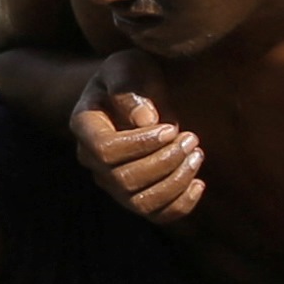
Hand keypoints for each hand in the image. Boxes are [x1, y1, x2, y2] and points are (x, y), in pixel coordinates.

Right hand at [65, 54, 204, 220]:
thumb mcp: (129, 67)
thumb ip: (131, 88)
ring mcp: (112, 183)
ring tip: (197, 155)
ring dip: (174, 183)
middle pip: (124, 180)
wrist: (137, 94)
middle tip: (192, 138)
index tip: (170, 128)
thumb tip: (145, 120)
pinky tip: (199, 182)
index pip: (104, 150)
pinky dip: (181, 206)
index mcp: (84, 126)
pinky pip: (156, 216)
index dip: (140, 144)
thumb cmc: (133, 77)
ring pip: (140, 203)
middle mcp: (92, 161)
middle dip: (164, 162)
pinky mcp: (136, 196)